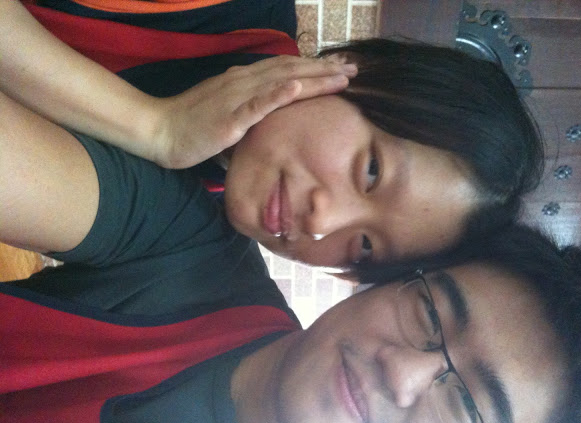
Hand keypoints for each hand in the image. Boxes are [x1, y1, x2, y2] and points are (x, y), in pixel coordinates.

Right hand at [150, 55, 356, 168]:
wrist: (161, 131)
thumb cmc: (193, 125)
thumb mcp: (227, 110)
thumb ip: (250, 108)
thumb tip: (270, 113)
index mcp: (244, 80)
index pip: (285, 68)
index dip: (314, 67)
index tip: (340, 68)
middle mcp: (243, 81)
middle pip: (291, 70)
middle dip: (324, 70)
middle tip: (353, 69)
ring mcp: (237, 98)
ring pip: (281, 83)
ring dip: (313, 78)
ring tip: (339, 76)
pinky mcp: (229, 118)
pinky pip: (256, 105)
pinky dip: (277, 95)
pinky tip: (297, 88)